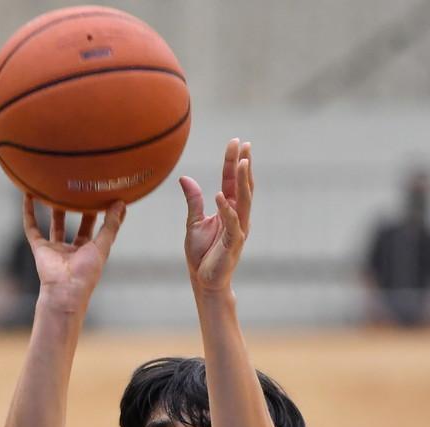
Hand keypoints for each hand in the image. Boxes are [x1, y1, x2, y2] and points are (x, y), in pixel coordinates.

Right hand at [23, 195, 125, 312]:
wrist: (65, 289)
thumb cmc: (86, 273)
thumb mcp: (102, 246)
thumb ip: (111, 225)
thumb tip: (121, 203)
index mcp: (88, 250)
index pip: (93, 227)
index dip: (97, 212)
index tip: (99, 194)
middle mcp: (72, 249)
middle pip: (74, 223)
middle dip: (76, 207)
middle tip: (78, 188)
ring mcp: (55, 249)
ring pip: (54, 224)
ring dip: (54, 208)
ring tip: (56, 187)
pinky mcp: (40, 248)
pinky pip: (32, 228)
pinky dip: (29, 212)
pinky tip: (28, 195)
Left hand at [179, 138, 252, 292]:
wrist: (204, 281)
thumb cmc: (201, 255)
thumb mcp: (193, 222)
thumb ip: (193, 201)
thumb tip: (185, 178)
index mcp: (228, 210)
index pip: (232, 182)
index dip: (232, 162)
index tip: (235, 142)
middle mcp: (237, 217)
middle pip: (243, 186)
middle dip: (243, 165)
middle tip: (244, 144)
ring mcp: (238, 229)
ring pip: (244, 201)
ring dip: (243, 181)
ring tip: (242, 162)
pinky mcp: (233, 243)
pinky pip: (232, 224)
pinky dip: (227, 210)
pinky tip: (221, 195)